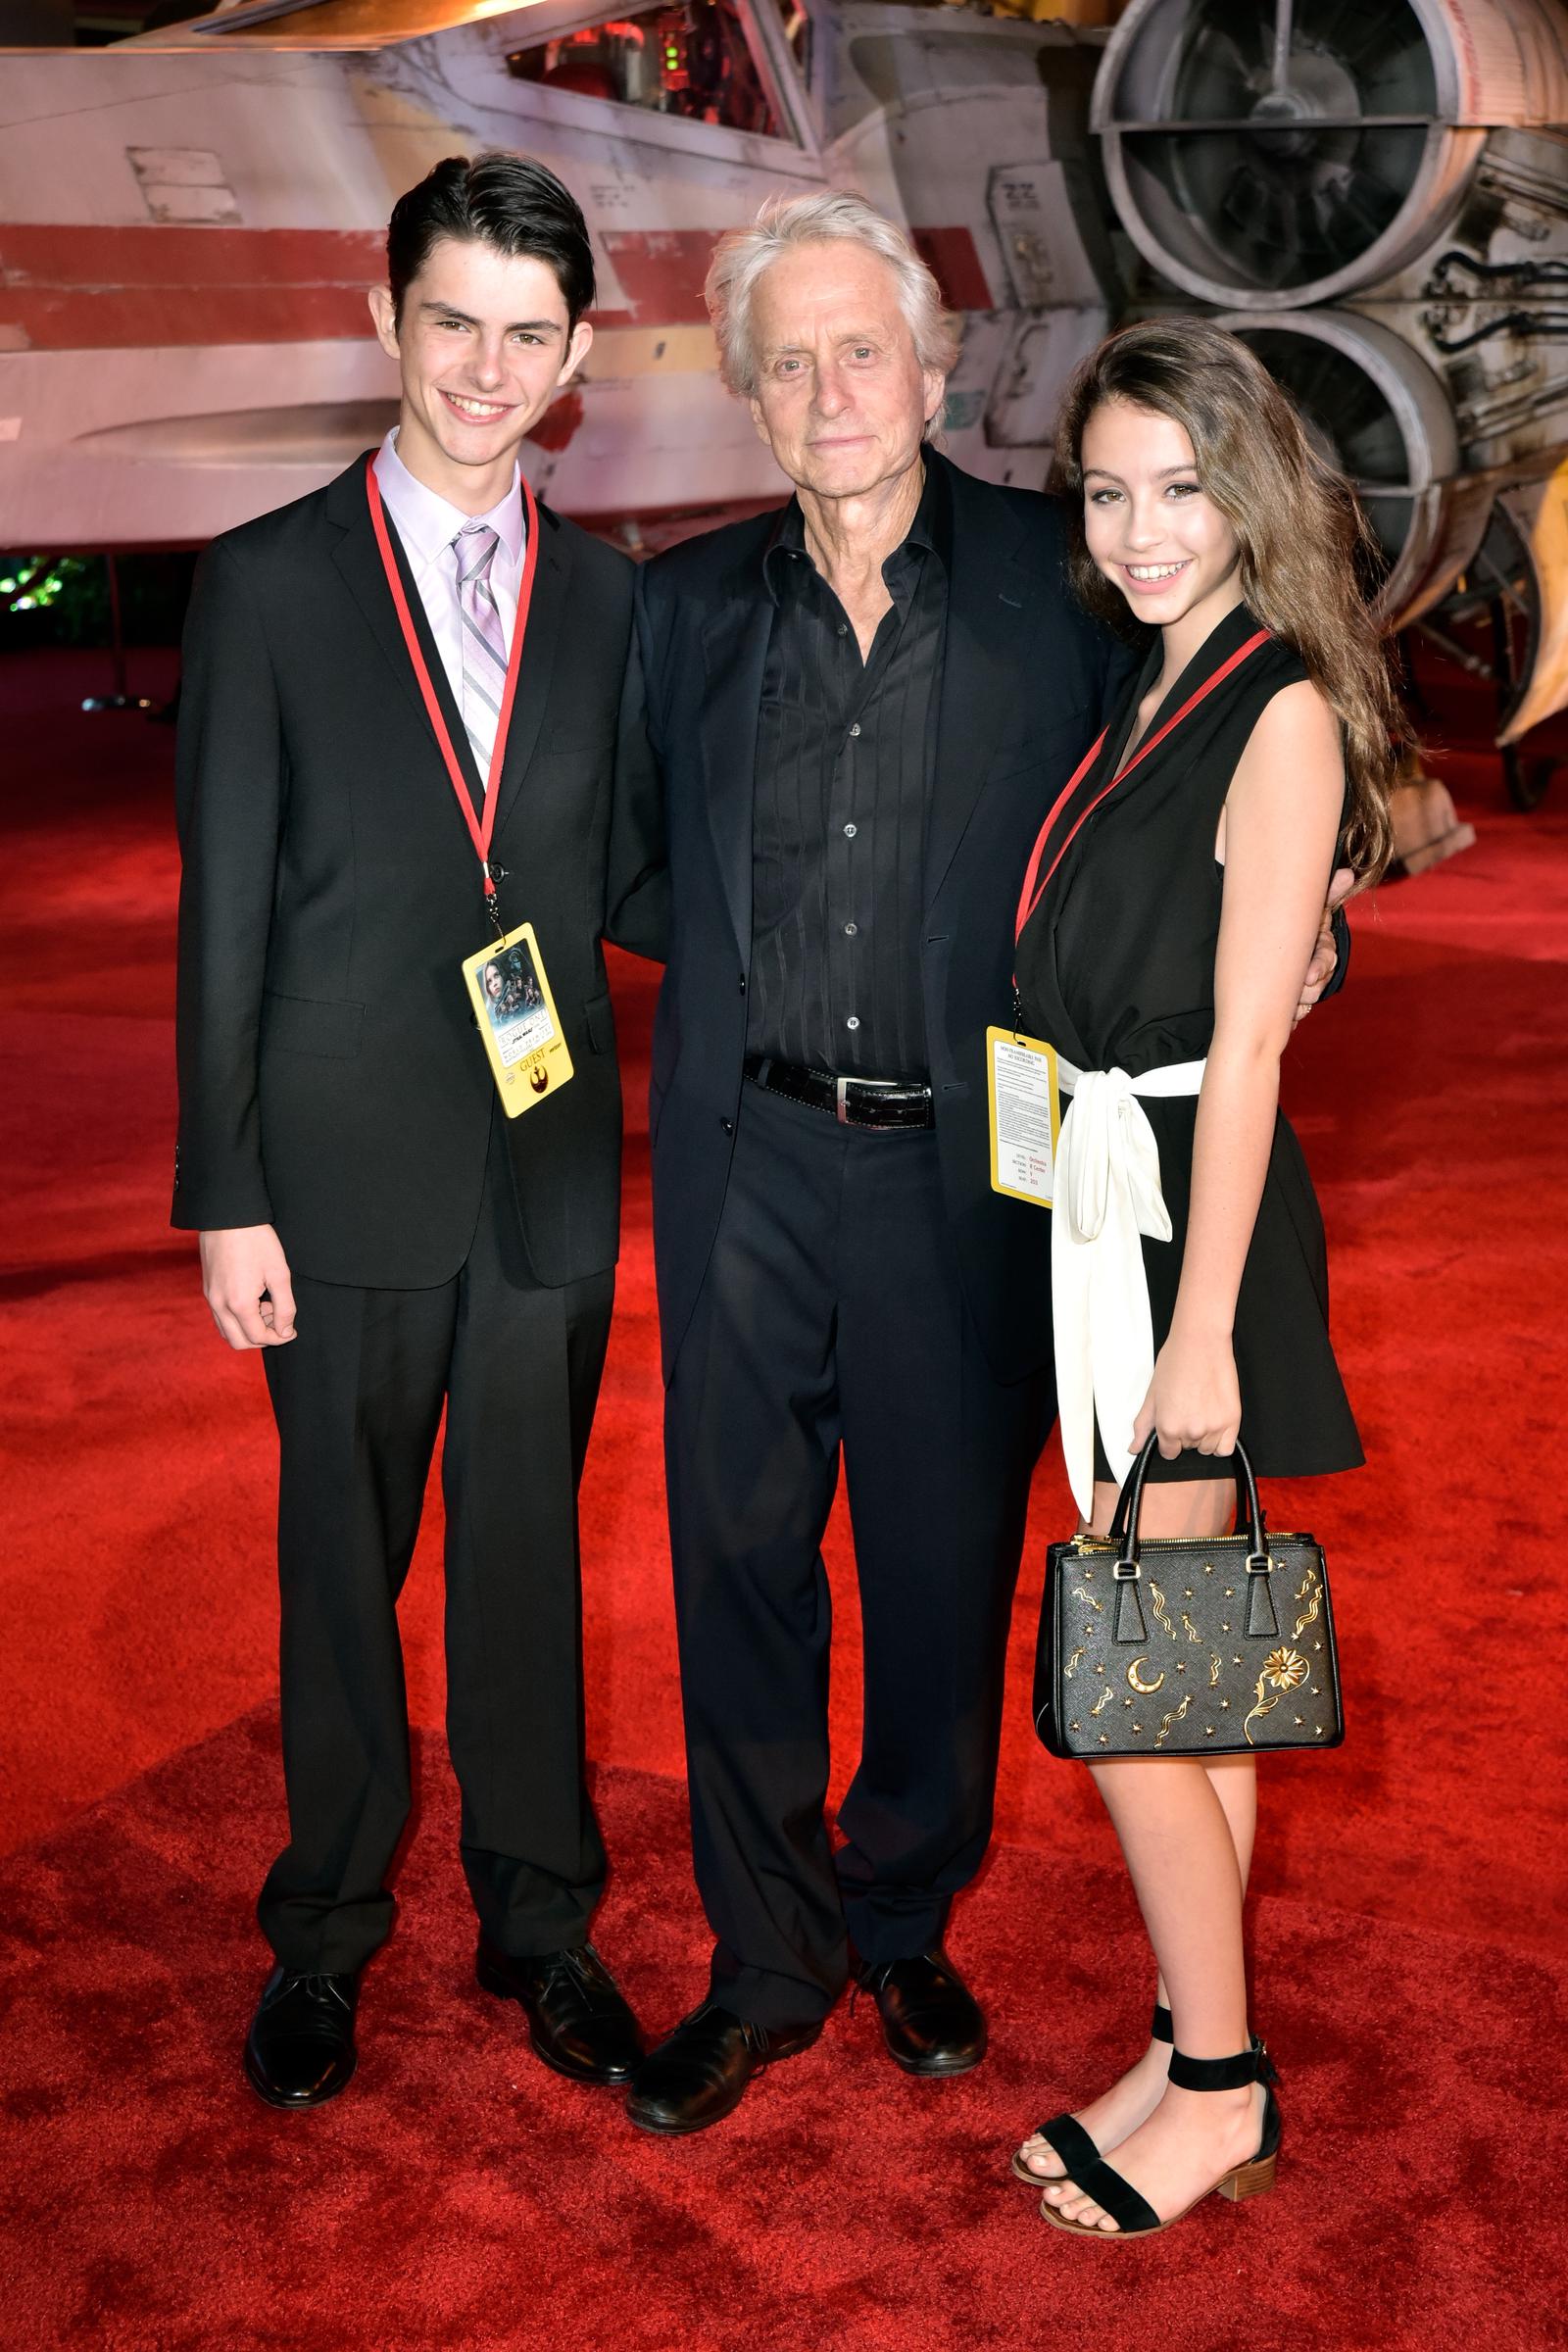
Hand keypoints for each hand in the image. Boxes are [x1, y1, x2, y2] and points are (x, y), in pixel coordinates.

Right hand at [199, 1225, 296, 1349]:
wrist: (228, 1215)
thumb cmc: (256, 1240)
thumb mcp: (279, 1273)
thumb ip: (285, 1307)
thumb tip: (285, 1331)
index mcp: (239, 1304)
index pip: (258, 1337)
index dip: (279, 1337)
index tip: (292, 1329)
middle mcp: (220, 1305)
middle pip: (239, 1342)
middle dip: (262, 1338)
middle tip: (279, 1319)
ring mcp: (210, 1298)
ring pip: (227, 1332)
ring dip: (248, 1329)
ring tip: (267, 1306)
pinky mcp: (208, 1289)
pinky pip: (220, 1317)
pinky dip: (237, 1319)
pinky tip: (253, 1299)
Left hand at [1132, 1327, 1240, 1460]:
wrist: (1200, 1343)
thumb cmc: (1174, 1363)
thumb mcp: (1152, 1395)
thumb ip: (1143, 1426)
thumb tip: (1134, 1449)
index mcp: (1168, 1427)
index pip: (1169, 1453)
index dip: (1169, 1439)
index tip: (1174, 1423)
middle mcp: (1191, 1432)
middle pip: (1188, 1448)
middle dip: (1186, 1433)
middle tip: (1188, 1407)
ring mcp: (1214, 1428)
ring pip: (1207, 1448)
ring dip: (1204, 1436)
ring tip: (1202, 1409)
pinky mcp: (1233, 1421)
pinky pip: (1226, 1448)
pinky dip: (1221, 1440)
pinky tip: (1215, 1421)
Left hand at [1293, 865, 1354, 1026]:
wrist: (1262, 940)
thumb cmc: (1289, 920)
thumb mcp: (1309, 906)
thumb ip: (1328, 893)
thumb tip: (1347, 874)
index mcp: (1320, 947)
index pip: (1327, 959)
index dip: (1320, 967)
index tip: (1310, 975)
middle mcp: (1314, 968)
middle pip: (1318, 986)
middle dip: (1307, 990)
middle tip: (1295, 991)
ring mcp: (1302, 986)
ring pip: (1305, 1001)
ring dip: (1295, 1002)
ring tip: (1284, 999)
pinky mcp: (1289, 1002)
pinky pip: (1292, 1014)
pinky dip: (1287, 1014)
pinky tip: (1281, 1013)